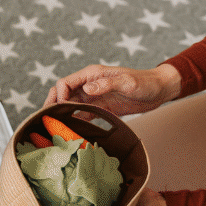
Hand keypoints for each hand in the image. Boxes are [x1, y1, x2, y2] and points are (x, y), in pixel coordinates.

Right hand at [44, 63, 181, 115]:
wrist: (159, 90)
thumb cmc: (145, 82)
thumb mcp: (127, 82)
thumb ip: (106, 84)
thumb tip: (86, 89)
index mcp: (91, 74)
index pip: (65, 83)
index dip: (58, 95)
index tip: (60, 109)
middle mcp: (88, 84)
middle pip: (62, 94)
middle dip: (52, 105)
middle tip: (46, 119)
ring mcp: (93, 96)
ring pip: (69, 104)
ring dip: (61, 114)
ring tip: (54, 128)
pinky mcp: (99, 107)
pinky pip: (81, 114)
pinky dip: (74, 121)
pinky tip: (70, 130)